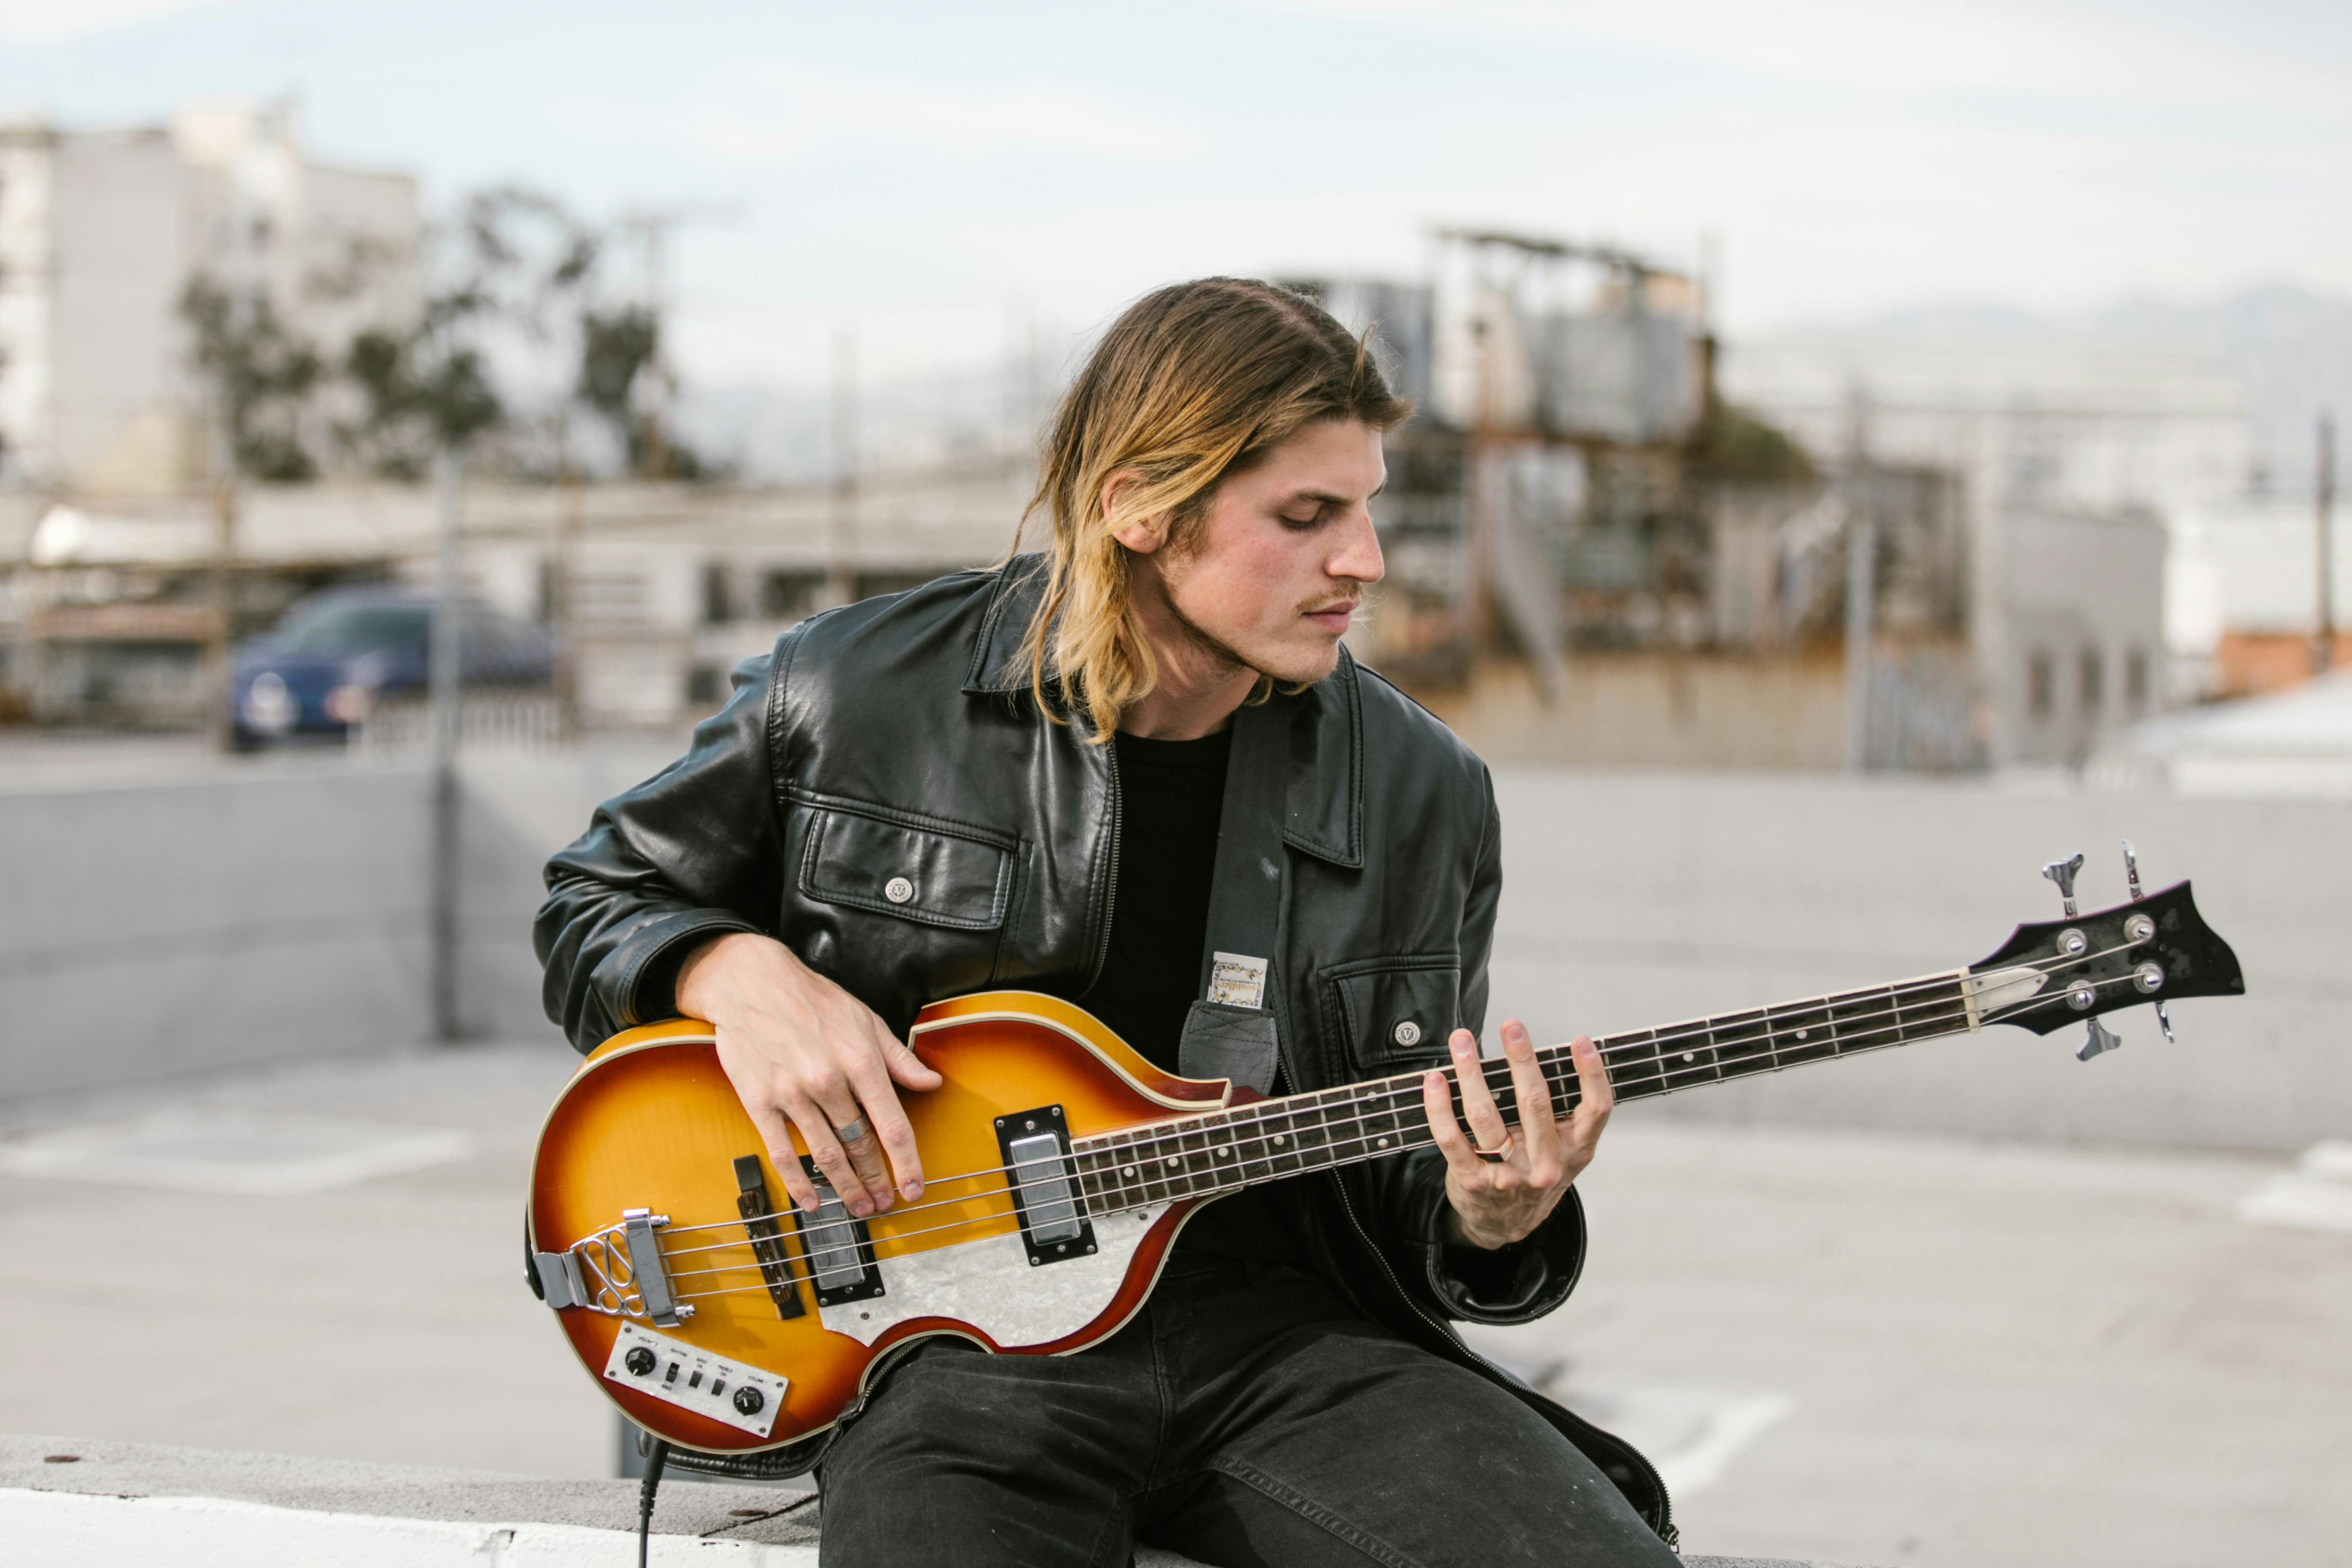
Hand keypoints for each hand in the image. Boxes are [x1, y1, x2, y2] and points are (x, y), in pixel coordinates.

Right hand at [675, 932, 941, 1218]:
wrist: (752, 984)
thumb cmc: (813, 1000)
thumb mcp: (866, 1020)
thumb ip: (899, 1058)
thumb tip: (931, 1083)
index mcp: (860, 1061)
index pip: (892, 1126)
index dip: (907, 1164)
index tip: (915, 1188)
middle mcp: (829, 1081)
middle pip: (861, 1146)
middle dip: (877, 1181)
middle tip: (885, 1204)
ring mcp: (793, 1094)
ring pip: (826, 1155)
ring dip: (845, 1188)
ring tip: (859, 1207)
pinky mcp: (760, 1102)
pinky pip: (782, 1153)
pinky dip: (798, 1183)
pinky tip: (811, 1202)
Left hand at [1420, 1019, 1611, 1250]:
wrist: (1505, 1225)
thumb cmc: (1535, 1175)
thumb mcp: (1564, 1153)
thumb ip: (1563, 1116)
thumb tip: (1543, 1058)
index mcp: (1575, 1151)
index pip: (1595, 1109)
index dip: (1591, 1074)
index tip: (1581, 1041)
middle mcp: (1545, 1164)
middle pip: (1535, 1103)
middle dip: (1521, 1060)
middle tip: (1511, 1027)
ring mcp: (1508, 1174)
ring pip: (1487, 1116)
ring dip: (1471, 1072)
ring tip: (1462, 1041)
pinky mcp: (1473, 1180)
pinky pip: (1452, 1138)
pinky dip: (1440, 1107)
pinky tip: (1435, 1081)